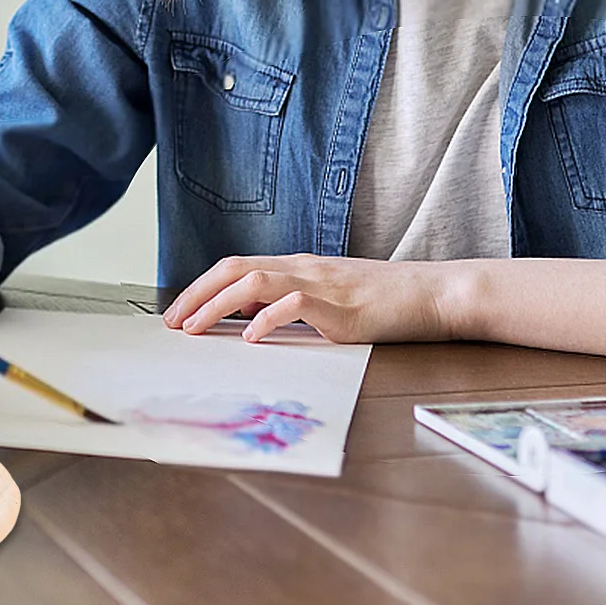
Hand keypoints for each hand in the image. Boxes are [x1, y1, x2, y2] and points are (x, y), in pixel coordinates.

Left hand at [163, 253, 451, 344]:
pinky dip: (267, 319)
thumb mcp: (332, 300)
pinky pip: (294, 305)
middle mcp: (303, 269)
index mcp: (298, 267)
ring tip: (193, 328)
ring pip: (254, 281)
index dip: (203, 287)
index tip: (178, 312)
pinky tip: (250, 337)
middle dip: (197, 294)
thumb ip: (294, 305)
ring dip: (217, 305)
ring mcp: (321, 284)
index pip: (237, 267)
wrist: (434, 293)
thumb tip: (253, 322)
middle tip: (171, 323)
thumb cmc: (387, 301)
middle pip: (234, 268)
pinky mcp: (341, 307)